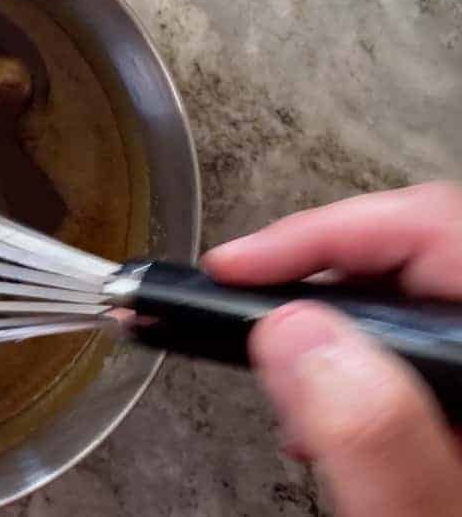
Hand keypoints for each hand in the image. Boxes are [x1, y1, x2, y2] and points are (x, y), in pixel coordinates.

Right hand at [203, 182, 461, 516]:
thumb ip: (378, 442)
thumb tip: (296, 336)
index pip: (437, 231)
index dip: (325, 236)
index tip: (236, 270)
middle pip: (427, 255)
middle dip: (320, 280)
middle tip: (244, 311)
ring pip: (421, 300)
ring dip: (336, 328)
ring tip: (284, 377)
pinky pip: (424, 349)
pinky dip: (360, 366)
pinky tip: (333, 418)